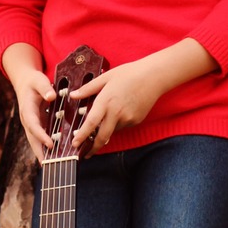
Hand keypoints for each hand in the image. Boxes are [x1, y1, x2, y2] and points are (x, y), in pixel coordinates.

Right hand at [13, 68, 57, 162]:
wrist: (25, 83)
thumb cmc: (33, 81)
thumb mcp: (38, 80)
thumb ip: (45, 88)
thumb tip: (51, 97)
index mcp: (27, 110)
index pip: (33, 125)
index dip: (41, 135)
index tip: (50, 144)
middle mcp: (27, 120)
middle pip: (32, 139)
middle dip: (39, 152)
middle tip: (48, 165)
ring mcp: (31, 124)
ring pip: (35, 141)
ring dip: (42, 153)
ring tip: (51, 166)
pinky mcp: (36, 126)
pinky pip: (40, 139)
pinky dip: (45, 148)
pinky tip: (54, 157)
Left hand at [69, 40, 216, 151]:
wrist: (153, 77)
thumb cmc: (129, 74)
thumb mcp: (106, 77)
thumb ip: (88, 89)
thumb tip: (73, 95)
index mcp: (106, 101)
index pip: (91, 123)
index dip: (82, 135)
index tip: (74, 144)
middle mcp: (116, 113)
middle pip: (102, 137)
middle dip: (92, 148)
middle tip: (85, 154)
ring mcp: (127, 118)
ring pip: (112, 130)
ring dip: (107, 129)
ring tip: (111, 113)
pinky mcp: (136, 121)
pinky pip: (123, 126)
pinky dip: (118, 122)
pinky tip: (122, 109)